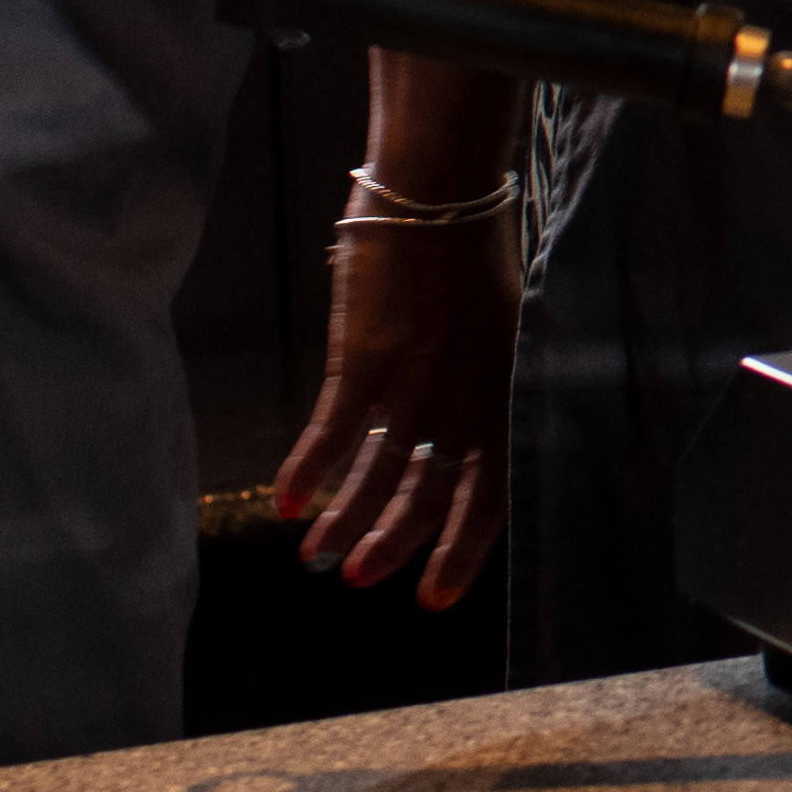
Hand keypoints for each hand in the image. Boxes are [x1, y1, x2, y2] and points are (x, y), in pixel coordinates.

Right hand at [275, 208, 518, 608]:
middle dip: (392, 545)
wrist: (437, 193)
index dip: (461, 550)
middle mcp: (465, 400)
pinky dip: (306, 471)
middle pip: (429, 497)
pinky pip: (331, 434)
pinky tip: (286, 498)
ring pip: (376, 477)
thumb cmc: (469, 257)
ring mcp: (414, 383)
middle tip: (362, 580)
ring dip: (342, 521)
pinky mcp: (365, 360)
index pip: (491, 494)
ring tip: (317, 554)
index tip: (433, 597)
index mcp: (505, 394)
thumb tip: (458, 449)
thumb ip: (485, 392)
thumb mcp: (503, 332)